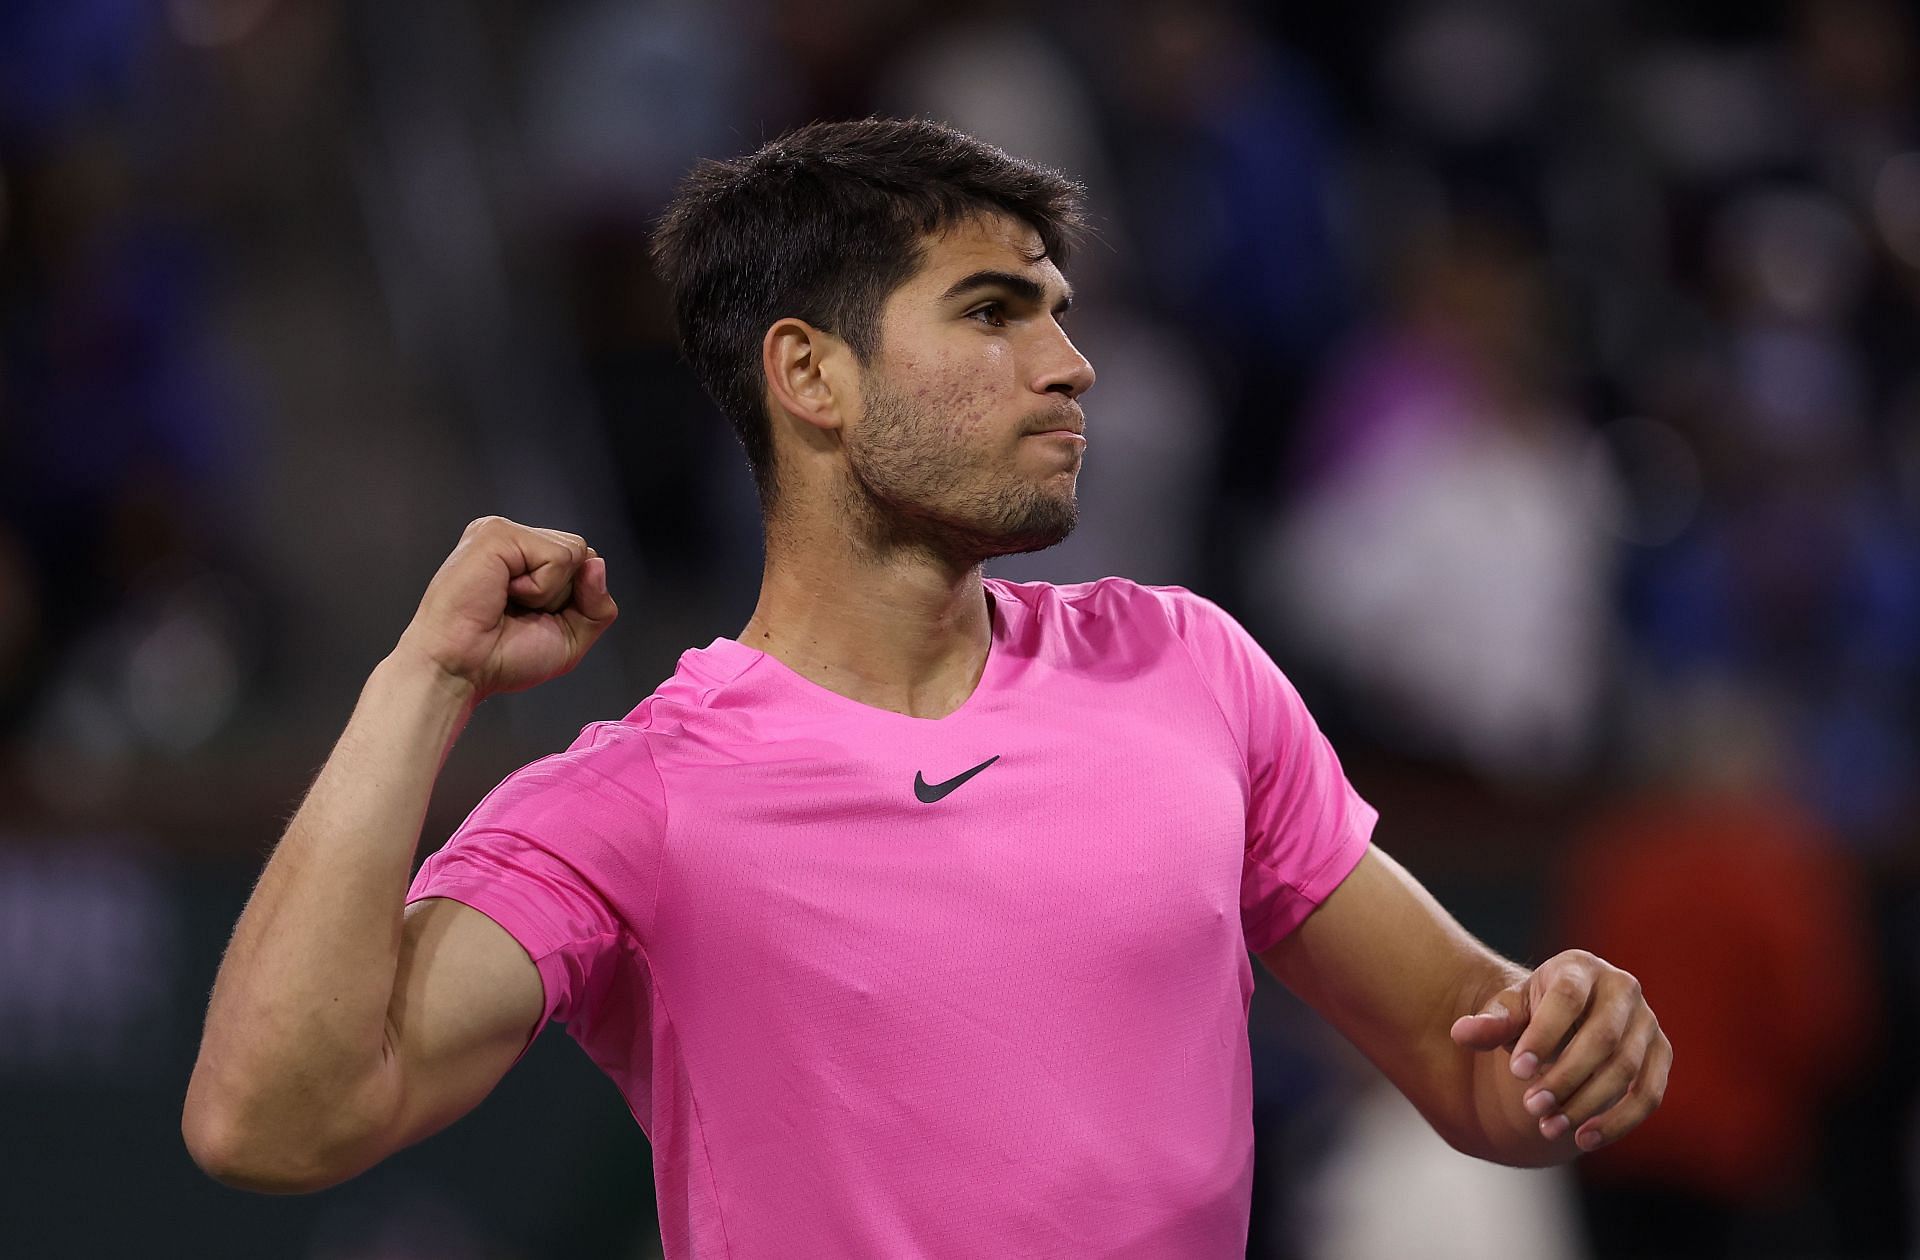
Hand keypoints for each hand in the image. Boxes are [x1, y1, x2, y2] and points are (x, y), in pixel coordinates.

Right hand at [394, 516, 617, 702]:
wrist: (460, 670)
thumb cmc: (501, 658)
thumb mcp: (570, 637)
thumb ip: (597, 604)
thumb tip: (597, 562)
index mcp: (526, 559)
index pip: (585, 564)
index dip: (575, 601)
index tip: (532, 620)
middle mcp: (515, 541)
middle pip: (584, 555)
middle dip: (564, 596)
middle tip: (517, 612)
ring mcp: (504, 532)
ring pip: (576, 552)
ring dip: (550, 592)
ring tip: (508, 602)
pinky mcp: (497, 533)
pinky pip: (559, 557)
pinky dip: (541, 588)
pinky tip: (504, 593)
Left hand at [1449, 950, 1670, 1152]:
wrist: (1567, 1021)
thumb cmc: (1532, 1014)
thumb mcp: (1508, 1012)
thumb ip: (1489, 1023)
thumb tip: (1461, 1033)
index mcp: (1580, 967)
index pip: (1567, 998)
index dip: (1543, 1035)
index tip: (1516, 1071)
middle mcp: (1623, 988)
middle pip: (1602, 1037)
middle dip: (1565, 1076)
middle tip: (1531, 1107)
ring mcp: (1647, 1022)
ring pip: (1626, 1069)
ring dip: (1587, 1103)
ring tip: (1547, 1126)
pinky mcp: (1661, 1055)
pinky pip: (1649, 1094)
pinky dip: (1618, 1121)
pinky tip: (1582, 1139)